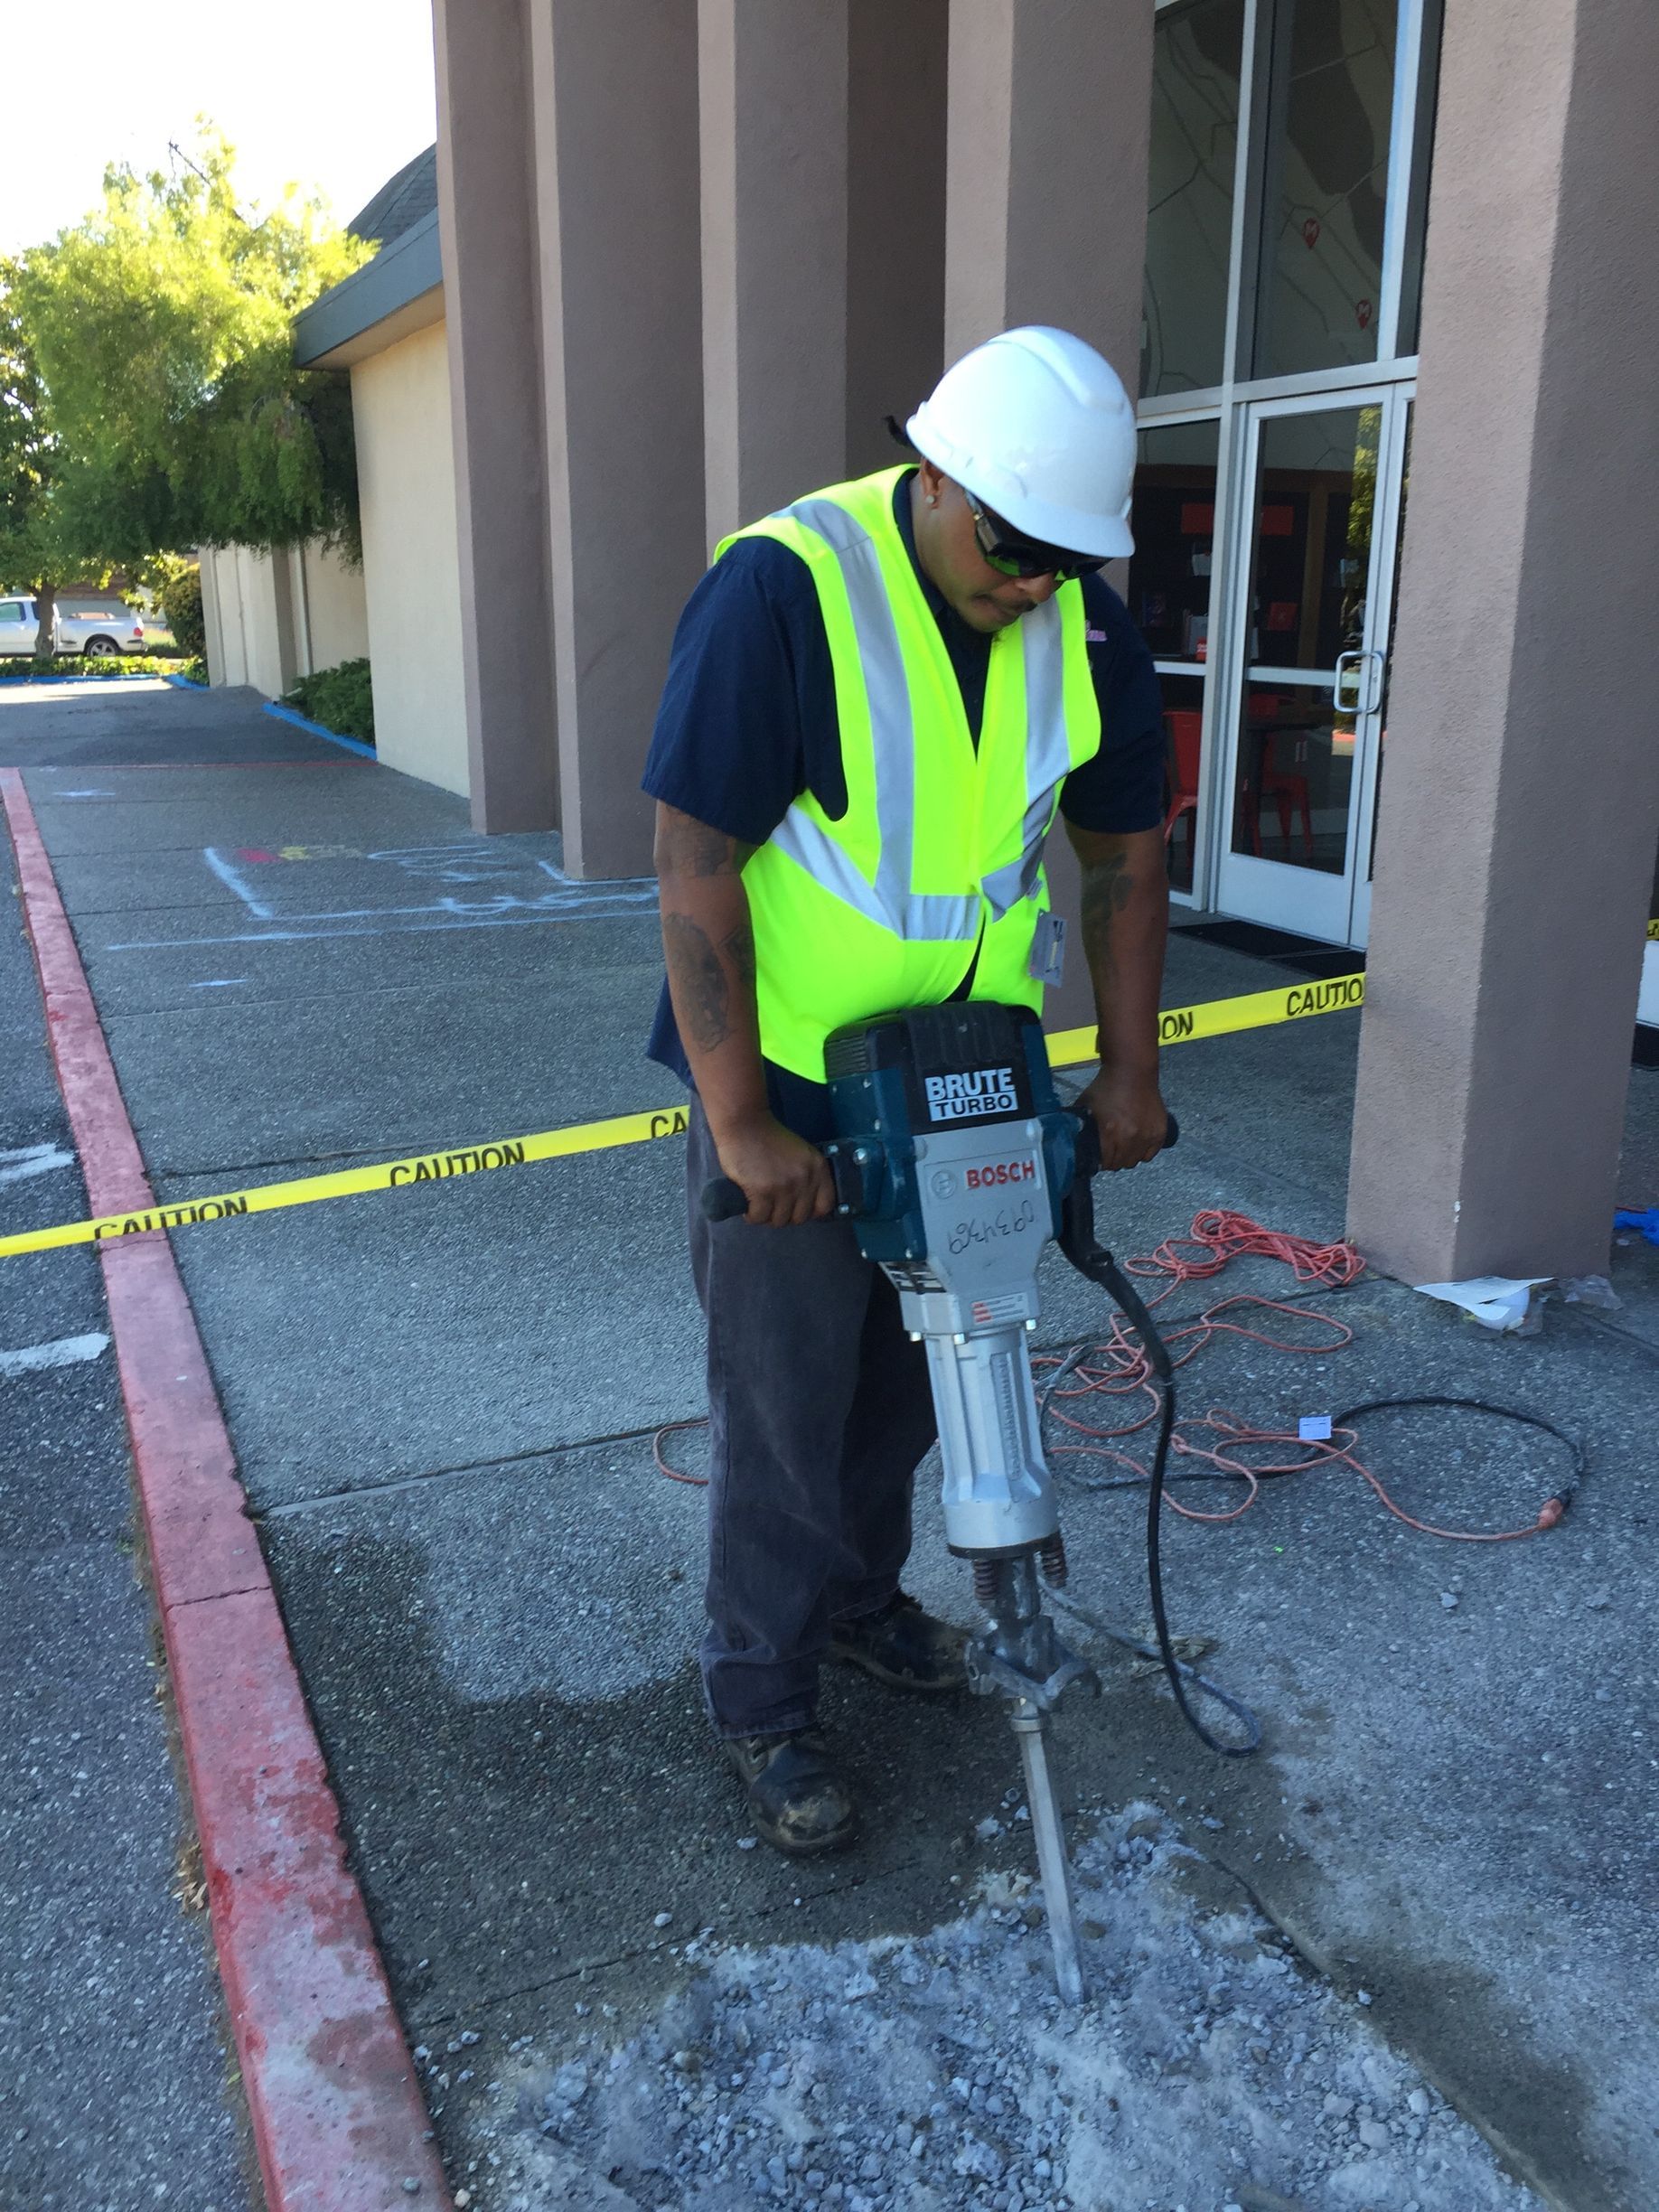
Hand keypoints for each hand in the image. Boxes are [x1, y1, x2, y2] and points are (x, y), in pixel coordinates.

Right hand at [711, 1110, 835, 1226]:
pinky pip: (759, 1217)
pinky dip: (752, 1216)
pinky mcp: (762, 1191)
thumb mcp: (800, 1153)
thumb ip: (807, 1174)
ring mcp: (784, 1186)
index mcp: (818, 1167)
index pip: (825, 1205)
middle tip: (772, 1207)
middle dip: (785, 1216)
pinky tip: (748, 1208)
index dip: (810, 1212)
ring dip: (767, 1217)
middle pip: (800, 1217)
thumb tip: (804, 1204)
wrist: (744, 1124)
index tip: (797, 1210)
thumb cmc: (768, 1137)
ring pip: (779, 1220)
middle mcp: (805, 1178)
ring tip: (759, 1207)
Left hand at [1075, 1068, 1168, 1170]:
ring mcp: (1147, 1136)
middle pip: (1121, 1164)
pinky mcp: (1160, 1132)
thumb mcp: (1085, 1105)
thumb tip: (1070, 1141)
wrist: (1132, 1071)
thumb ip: (1078, 1125)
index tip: (1098, 1156)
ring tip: (1123, 1145)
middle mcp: (1130, 1138)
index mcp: (1109, 1132)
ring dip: (1128, 1156)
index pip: (1105, 1163)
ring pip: (1135, 1161)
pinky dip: (1143, 1151)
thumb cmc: (1105, 1087)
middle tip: (1111, 1150)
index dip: (1100, 1161)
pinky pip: (1150, 1154)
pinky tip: (1137, 1143)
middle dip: (1113, 1160)